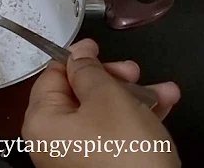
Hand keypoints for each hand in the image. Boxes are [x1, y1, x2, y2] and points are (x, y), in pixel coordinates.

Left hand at [22, 39, 180, 167]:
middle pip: (77, 95)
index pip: (52, 76)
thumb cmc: (123, 156)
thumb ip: (90, 71)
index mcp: (41, 120)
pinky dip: (133, 120)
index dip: (77, 58)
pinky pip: (111, 134)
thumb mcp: (108, 99)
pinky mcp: (97, 166)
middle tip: (133, 72)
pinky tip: (160, 108)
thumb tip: (78, 55)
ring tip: (161, 91)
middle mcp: (51, 141)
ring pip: (100, 114)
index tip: (95, 47)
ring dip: (131, 97)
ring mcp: (73, 156)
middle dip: (112, 79)